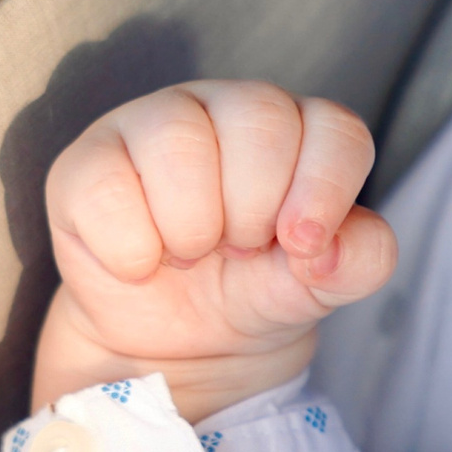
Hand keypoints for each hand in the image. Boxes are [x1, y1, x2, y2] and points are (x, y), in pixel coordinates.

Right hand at [32, 81, 394, 420]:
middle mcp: (232, 109)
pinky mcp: (90, 160)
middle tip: (241, 248)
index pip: (335, 128)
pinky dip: (132, 247)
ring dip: (193, 225)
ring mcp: (156, 123)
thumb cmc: (258, 289)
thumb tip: (324, 248)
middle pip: (261, 119)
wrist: (180, 341)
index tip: (302, 245)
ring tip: (193, 253)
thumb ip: (361, 260)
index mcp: (303, 131)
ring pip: (178, 140)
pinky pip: (106, 185)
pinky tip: (144, 261)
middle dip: (256, 208)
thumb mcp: (325, 285)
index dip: (325, 190)